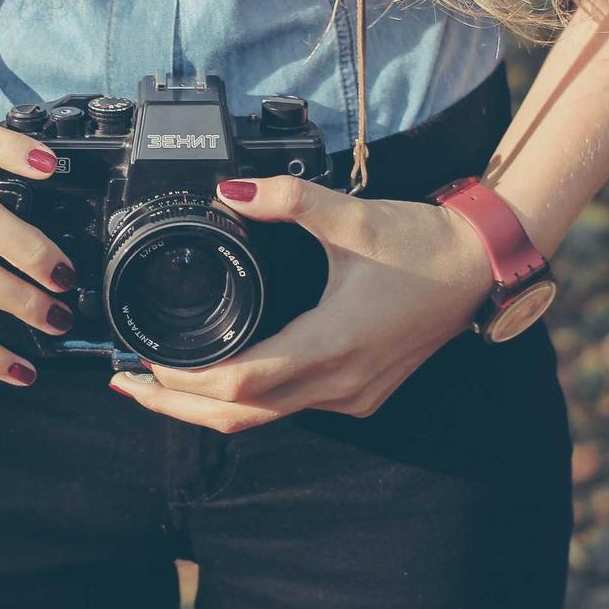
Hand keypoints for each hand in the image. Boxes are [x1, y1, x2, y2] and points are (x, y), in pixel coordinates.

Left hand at [108, 175, 494, 430]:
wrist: (482, 265)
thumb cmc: (423, 244)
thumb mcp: (351, 215)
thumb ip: (288, 199)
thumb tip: (231, 191)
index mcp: (331, 344)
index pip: (240, 381)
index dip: (185, 378)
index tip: (143, 357)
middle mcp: (339, 382)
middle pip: (240, 415)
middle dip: (176, 406)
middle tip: (126, 382)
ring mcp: (351, 394)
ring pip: (264, 418)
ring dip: (208, 407)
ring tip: (159, 384)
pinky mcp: (359, 391)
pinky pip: (290, 408)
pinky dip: (247, 399)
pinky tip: (221, 376)